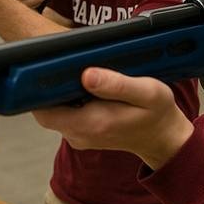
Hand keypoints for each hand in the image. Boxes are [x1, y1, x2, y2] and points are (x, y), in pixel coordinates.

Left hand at [32, 68, 192, 168]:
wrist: (163, 137)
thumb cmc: (157, 113)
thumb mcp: (147, 92)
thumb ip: (116, 85)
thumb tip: (86, 75)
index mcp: (91, 123)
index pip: (44, 110)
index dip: (39, 90)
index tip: (47, 69)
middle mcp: (80, 134)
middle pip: (45, 109)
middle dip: (50, 87)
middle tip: (68, 66)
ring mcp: (79, 136)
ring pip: (54, 111)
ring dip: (61, 93)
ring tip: (80, 74)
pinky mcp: (82, 133)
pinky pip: (65, 115)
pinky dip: (70, 100)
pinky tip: (87, 88)